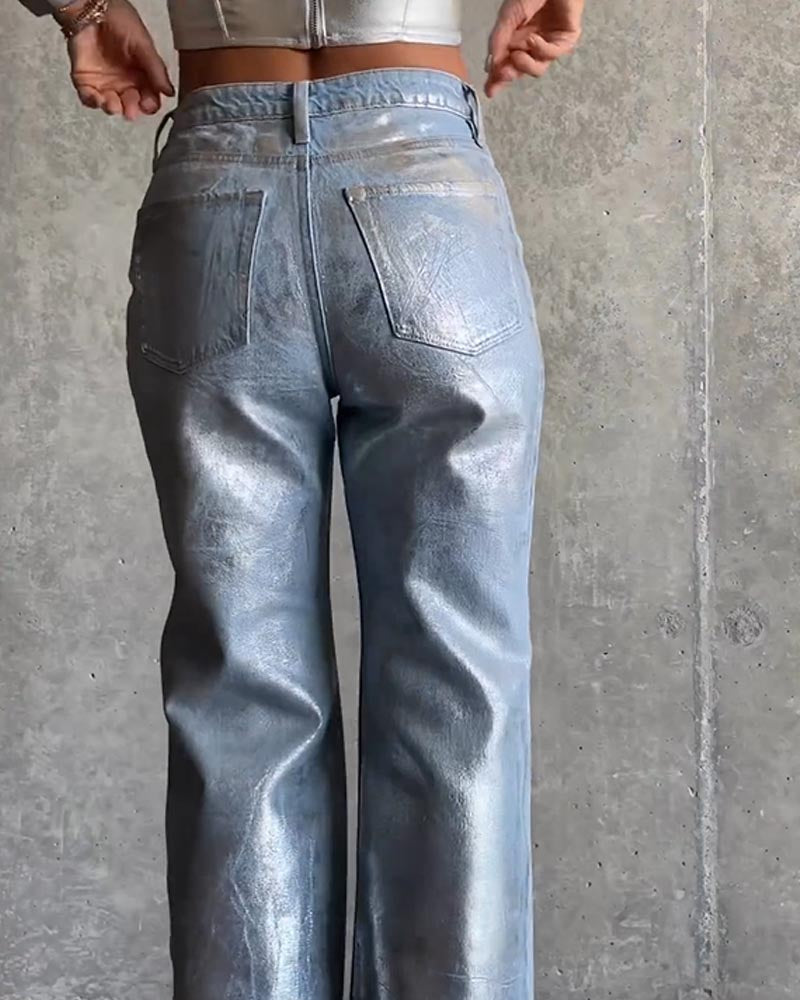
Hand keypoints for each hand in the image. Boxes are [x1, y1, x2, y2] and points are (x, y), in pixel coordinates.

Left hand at [62, 0, 174, 118]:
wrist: (91, 9)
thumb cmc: (119, 21)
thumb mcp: (144, 44)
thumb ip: (156, 70)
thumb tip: (170, 93)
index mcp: (141, 75)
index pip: (149, 98)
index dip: (149, 104)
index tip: (147, 104)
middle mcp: (124, 82)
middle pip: (131, 105)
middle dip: (131, 109)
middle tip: (130, 109)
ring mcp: (104, 82)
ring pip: (111, 105)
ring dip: (113, 108)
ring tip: (113, 105)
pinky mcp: (85, 80)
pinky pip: (89, 98)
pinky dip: (92, 102)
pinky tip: (97, 98)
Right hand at [484, 0, 583, 97]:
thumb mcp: (508, 17)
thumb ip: (498, 40)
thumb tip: (491, 65)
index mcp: (515, 38)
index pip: (505, 63)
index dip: (497, 78)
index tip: (490, 90)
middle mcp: (531, 44)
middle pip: (520, 70)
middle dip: (510, 75)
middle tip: (503, 74)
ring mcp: (548, 44)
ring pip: (537, 69)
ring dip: (525, 65)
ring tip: (517, 55)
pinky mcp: (565, 41)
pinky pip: (552, 55)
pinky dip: (541, 50)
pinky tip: (534, 38)